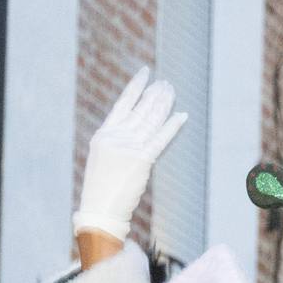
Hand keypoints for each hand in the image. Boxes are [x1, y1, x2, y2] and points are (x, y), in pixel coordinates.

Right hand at [75, 69, 188, 242]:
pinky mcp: (141, 160)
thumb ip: (119, 141)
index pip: (123, 103)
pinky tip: (181, 115)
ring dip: (163, 105)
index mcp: (105, 134)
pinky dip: (172, 127)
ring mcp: (128, 147)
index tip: (146, 73)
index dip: (136, 87)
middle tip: (167, 84)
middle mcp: (116, 137)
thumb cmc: (101, 188)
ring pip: (151, 120)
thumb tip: (137, 128)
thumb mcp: (104, 158)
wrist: (100, 209)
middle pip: (141, 110)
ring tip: (171, 92)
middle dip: (155, 95)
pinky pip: (161, 139)